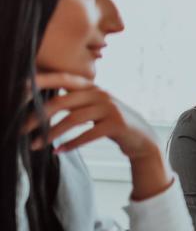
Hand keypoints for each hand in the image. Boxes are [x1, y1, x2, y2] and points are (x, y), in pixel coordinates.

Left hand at [27, 73, 170, 200]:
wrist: (142, 138)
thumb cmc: (111, 123)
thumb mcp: (95, 107)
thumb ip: (75, 101)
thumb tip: (41, 104)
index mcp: (92, 87)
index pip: (63, 78)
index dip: (42, 81)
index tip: (20, 89)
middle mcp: (100, 94)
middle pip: (62, 101)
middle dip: (38, 116)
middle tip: (20, 129)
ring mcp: (110, 108)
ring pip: (73, 119)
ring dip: (51, 134)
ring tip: (35, 145)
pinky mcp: (117, 125)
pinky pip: (88, 134)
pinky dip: (71, 144)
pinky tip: (58, 152)